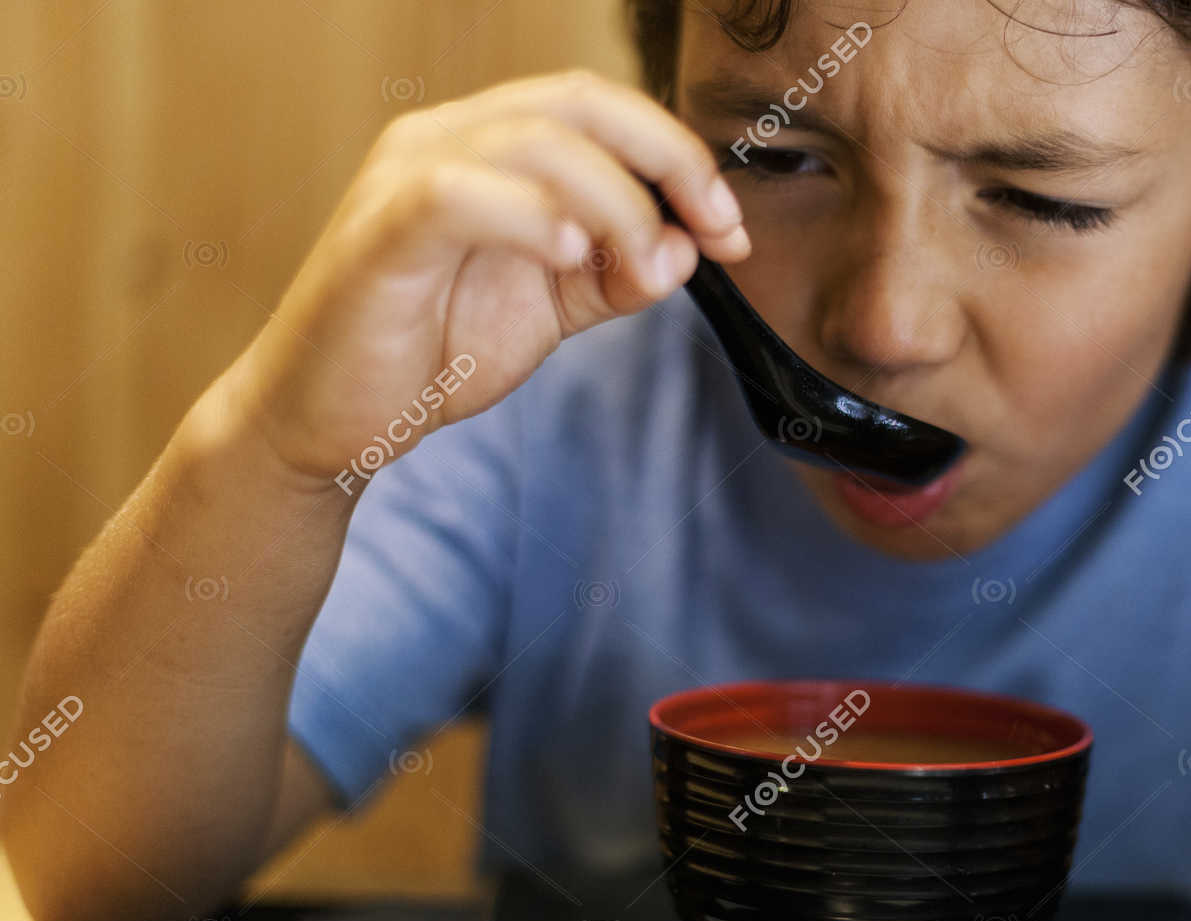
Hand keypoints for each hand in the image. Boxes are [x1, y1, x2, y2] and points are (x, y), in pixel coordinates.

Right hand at [233, 69, 750, 486]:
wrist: (330, 420)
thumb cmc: (430, 350)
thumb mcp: (552, 310)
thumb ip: (619, 277)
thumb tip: (685, 249)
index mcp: (490, 146)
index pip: (600, 109)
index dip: (680, 156)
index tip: (731, 229)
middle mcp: (444, 139)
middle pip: (578, 101)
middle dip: (668, 161)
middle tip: (717, 232)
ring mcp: (405, 176)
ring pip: (532, 140)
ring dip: (614, 200)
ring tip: (639, 264)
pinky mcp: (380, 230)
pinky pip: (459, 194)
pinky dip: (529, 217)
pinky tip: (571, 256)